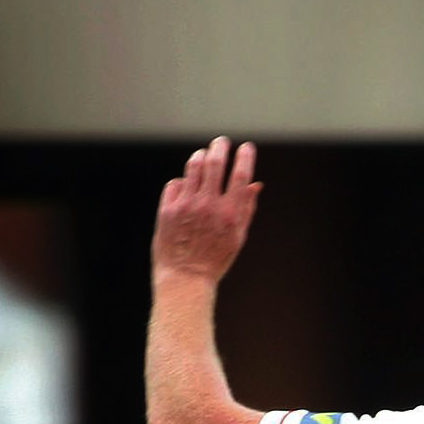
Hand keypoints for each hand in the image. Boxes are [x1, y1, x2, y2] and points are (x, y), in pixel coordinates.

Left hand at [153, 137, 261, 284]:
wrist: (185, 280)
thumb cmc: (214, 260)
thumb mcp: (237, 238)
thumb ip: (246, 209)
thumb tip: (255, 184)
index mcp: (229, 214)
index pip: (240, 174)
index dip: (244, 156)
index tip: (245, 148)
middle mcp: (208, 206)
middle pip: (214, 162)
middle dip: (220, 147)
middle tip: (221, 143)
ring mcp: (186, 207)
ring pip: (193, 166)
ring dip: (200, 157)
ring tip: (202, 157)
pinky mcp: (167, 210)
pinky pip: (175, 183)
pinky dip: (182, 183)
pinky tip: (186, 189)